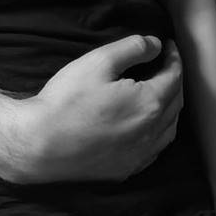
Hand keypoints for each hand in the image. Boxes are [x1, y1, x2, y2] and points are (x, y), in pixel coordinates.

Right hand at [3, 35, 182, 184]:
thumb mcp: (99, 61)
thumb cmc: (67, 100)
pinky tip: (148, 124)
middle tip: (165, 63)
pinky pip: (154, 150)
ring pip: (169, 128)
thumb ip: (133, 48)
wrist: (39, 144)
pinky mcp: (125, 170)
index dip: (174, 58)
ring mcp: (138, 156)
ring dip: (170, 106)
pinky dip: (159, 132)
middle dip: (174, 79)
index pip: (174, 77)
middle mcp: (150, 133)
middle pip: (176, 102)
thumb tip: (156, 45)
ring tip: (160, 89)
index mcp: (148, 104)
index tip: (168, 45)